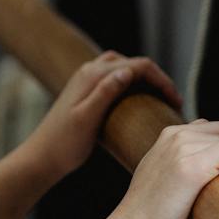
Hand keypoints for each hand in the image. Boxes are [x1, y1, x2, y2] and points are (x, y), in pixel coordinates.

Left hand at [27, 50, 181, 183]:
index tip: (176, 103)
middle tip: (174, 103)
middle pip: (134, 63)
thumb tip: (127, 71)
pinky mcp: (87, 91)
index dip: (162, 80)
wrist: (43, 156)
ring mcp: (87, 80)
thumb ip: (104, 93)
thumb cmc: (65, 142)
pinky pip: (115, 78)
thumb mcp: (87, 119)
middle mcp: (89, 71)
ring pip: (124, 68)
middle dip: (157, 79)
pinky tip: (140, 102)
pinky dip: (133, 84)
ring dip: (145, 80)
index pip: (138, 65)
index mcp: (92, 76)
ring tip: (161, 101)